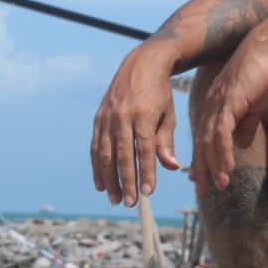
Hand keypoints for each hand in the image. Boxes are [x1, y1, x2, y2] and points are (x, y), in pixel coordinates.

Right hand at [91, 43, 182, 206]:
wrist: (141, 64)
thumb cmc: (160, 93)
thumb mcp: (169, 114)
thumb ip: (167, 141)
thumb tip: (172, 167)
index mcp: (143, 114)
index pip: (145, 148)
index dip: (146, 171)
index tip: (149, 192)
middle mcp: (122, 116)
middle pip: (122, 154)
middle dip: (126, 181)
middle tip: (130, 203)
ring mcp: (107, 117)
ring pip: (105, 154)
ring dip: (109, 179)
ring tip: (115, 199)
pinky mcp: (98, 118)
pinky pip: (95, 147)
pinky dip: (97, 167)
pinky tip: (101, 184)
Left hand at [193, 26, 267, 195]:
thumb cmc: (263, 72)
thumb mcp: (254, 103)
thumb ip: (246, 123)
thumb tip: (240, 144)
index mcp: (215, 106)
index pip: (205, 137)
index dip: (202, 158)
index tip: (200, 177)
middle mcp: (211, 106)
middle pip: (202, 142)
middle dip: (202, 168)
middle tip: (201, 190)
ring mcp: (218, 105)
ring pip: (211, 141)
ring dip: (214, 165)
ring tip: (219, 185)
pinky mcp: (229, 103)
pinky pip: (223, 133)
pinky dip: (223, 153)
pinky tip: (227, 168)